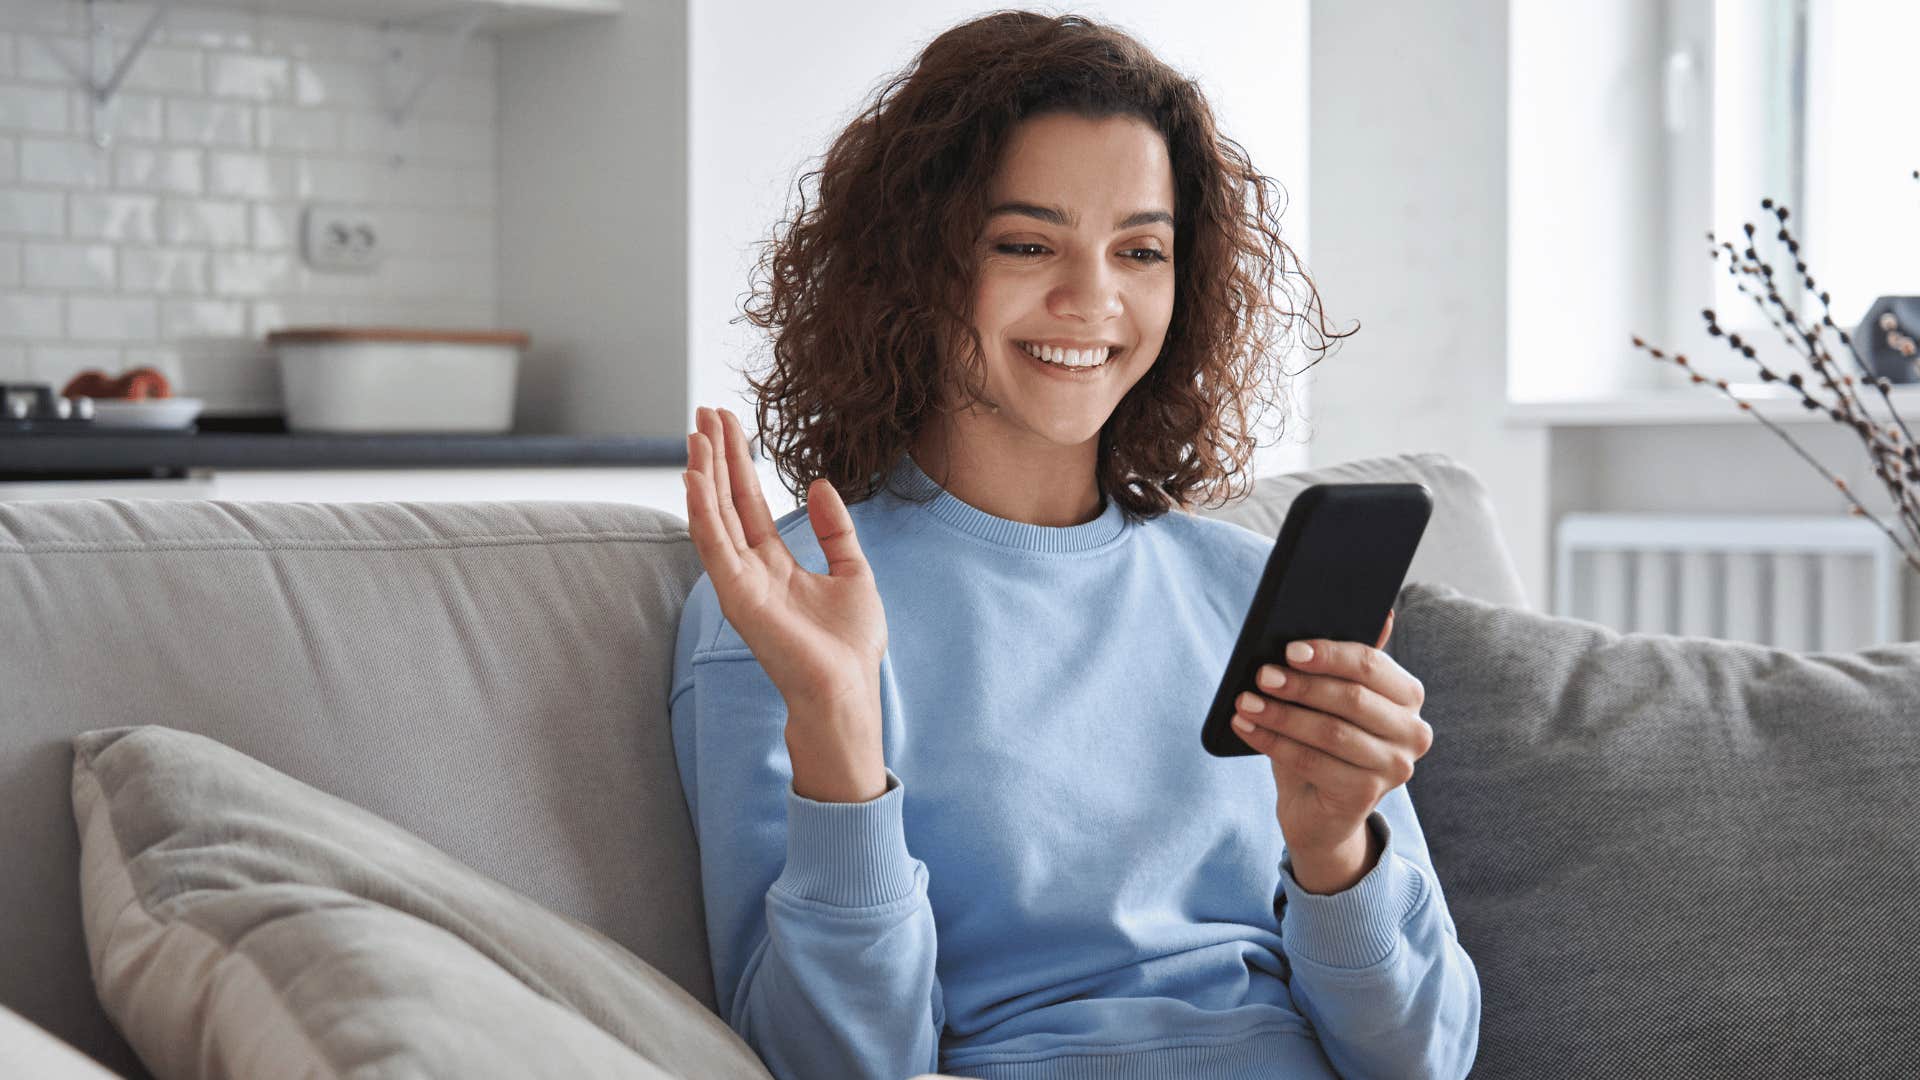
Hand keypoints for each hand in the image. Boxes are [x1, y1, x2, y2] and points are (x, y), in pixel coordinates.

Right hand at [683, 406, 888, 717]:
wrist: (848, 691)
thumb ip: (835, 530)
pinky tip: (694, 477)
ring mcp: (740, 582)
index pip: (750, 502)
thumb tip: (819, 484)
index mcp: (776, 563)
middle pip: (727, 501)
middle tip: (703, 413)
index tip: (729, 424)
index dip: (739, 463)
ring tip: (696, 433)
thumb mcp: (853, 573)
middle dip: (715, 457)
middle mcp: (751, 569)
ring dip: (703, 474)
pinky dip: (701, 510)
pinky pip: (712, 545)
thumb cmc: (851, 647)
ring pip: (714, 516)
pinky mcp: (737, 597)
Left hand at [1231, 610, 1433, 870]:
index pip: (1372, 665)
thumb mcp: (1330, 699)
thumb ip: (1342, 661)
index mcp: (1408, 695)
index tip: (1289, 649)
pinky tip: (1246, 728)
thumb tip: (1374, 612)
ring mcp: (1394, 767)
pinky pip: (1313, 763)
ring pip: (1331, 732)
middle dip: (1301, 685)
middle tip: (1261, 675)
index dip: (1329, 655)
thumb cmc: (1322, 742)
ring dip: (1281, 715)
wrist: (1319, 809)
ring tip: (1245, 702)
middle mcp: (1413, 731)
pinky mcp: (1367, 795)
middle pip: (1352, 699)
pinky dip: (1273, 742)